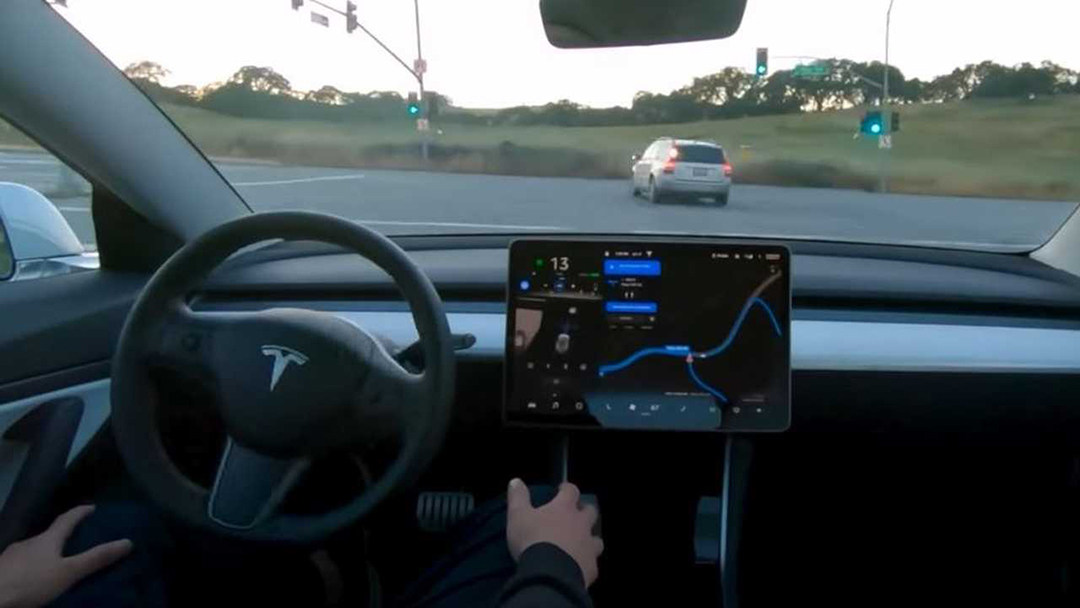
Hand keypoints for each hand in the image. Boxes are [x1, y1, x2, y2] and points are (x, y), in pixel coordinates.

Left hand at [0, 505, 132, 607]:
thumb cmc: (31, 582)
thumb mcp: (68, 572)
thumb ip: (96, 559)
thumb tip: (128, 541)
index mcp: (47, 539)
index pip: (67, 519)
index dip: (80, 512)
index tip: (92, 507)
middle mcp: (28, 542)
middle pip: (49, 535)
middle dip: (62, 537)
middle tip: (77, 541)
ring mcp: (11, 556)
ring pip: (33, 550)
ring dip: (45, 553)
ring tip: (56, 563)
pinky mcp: (1, 570)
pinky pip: (21, 564)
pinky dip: (31, 566)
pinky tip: (33, 577)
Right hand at [506, 479, 602, 586]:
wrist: (549, 575)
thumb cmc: (532, 540)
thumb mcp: (518, 516)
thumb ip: (518, 497)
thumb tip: (516, 481)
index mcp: (564, 508)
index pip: (571, 491)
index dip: (566, 489)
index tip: (561, 490)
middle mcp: (581, 524)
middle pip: (590, 512)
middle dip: (584, 511)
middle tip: (574, 515)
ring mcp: (589, 546)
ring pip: (596, 539)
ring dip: (589, 539)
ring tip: (579, 544)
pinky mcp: (591, 567)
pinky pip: (592, 563)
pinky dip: (586, 563)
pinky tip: (578, 567)